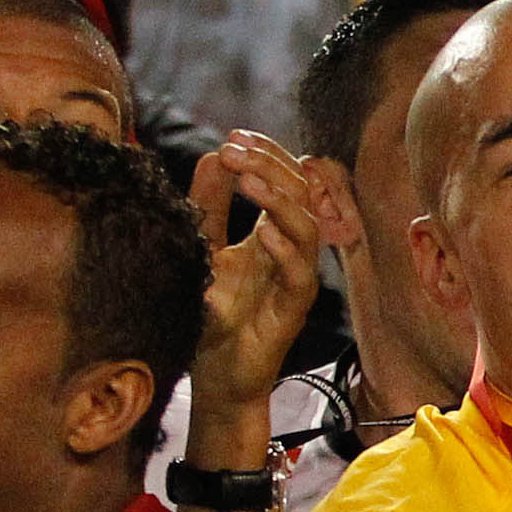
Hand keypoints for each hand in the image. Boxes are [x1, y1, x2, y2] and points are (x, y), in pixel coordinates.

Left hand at [190, 132, 323, 414]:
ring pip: (307, 227)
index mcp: (274, 232)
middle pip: (301, 194)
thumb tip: (213, 155)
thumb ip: (210, 205)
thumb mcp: (203, 248)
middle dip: (270, 166)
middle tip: (235, 149)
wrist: (216, 376)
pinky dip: (284, 249)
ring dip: (279, 199)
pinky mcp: (293, 310)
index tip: (234, 136)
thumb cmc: (213, 317)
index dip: (266, 154)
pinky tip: (261, 230)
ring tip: (247, 178)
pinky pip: (299, 274)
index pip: (286, 180)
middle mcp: (291, 250)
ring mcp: (296, 279)